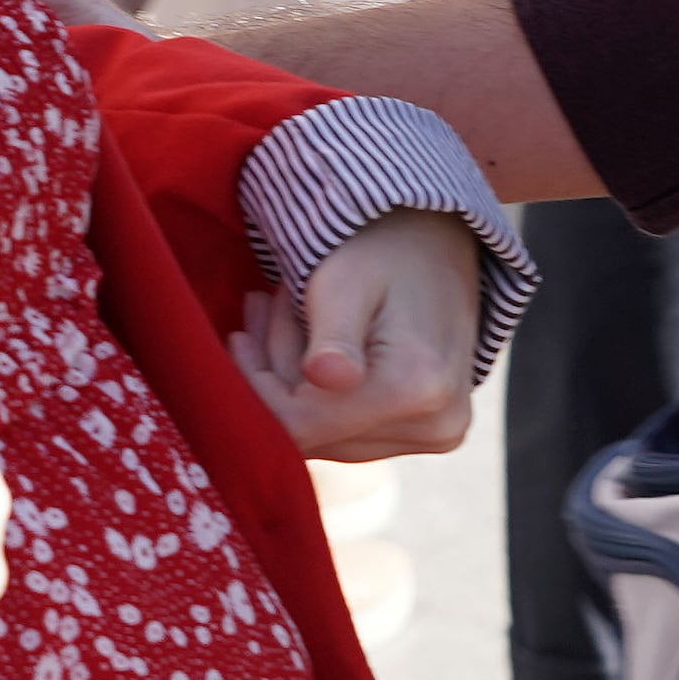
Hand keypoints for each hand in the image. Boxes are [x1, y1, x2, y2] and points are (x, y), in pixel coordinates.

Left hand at [240, 210, 484, 459]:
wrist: (437, 244)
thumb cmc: (380, 250)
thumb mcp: (345, 279)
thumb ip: (334, 334)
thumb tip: (326, 378)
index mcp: (416, 387)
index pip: (301, 426)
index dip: (257, 386)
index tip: (239, 334)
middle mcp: (438, 424)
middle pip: (315, 433)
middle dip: (274, 375)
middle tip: (265, 305)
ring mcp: (439, 433)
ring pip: (329, 435)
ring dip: (293, 381)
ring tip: (289, 313)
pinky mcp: (433, 432)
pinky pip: (353, 430)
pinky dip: (320, 392)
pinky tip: (312, 342)